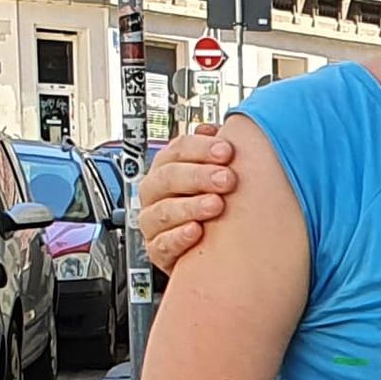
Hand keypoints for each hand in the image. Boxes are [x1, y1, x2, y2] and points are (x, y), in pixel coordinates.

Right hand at [136, 127, 239, 274]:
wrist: (209, 250)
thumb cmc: (210, 207)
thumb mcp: (213, 176)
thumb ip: (213, 153)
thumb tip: (213, 129)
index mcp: (166, 169)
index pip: (176, 150)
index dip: (200, 148)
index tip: (226, 151)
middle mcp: (155, 193)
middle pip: (168, 177)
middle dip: (199, 176)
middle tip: (227, 179)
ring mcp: (153, 222)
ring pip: (163, 210)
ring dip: (191, 206)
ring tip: (216, 204)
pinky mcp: (157, 250)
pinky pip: (162, 243)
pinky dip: (179, 237)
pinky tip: (196, 231)